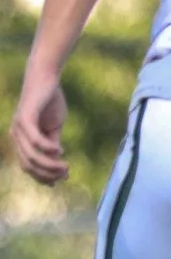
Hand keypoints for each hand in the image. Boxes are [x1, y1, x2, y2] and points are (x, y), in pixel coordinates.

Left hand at [12, 71, 67, 185]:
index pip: (28, 165)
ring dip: (49, 165)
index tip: (60, 181)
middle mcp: (16, 135)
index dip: (43, 176)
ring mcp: (19, 127)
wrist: (46, 77)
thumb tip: (57, 161)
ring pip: (31, 155)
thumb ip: (53, 142)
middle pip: (28, 164)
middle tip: (66, 174)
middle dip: (47, 174)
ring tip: (65, 166)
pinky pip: (35, 139)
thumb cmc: (50, 101)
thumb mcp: (54, 126)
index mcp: (21, 139)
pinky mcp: (25, 117)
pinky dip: (47, 148)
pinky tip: (60, 151)